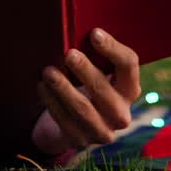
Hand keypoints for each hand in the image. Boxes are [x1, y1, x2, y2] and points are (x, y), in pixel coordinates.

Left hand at [31, 28, 140, 153]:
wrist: (73, 123)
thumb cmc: (85, 86)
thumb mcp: (96, 72)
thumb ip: (94, 56)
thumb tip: (74, 29)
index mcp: (130, 89)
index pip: (129, 65)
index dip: (113, 49)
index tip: (94, 33)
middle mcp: (122, 113)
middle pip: (105, 89)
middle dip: (85, 71)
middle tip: (68, 53)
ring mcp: (102, 131)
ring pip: (83, 108)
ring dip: (63, 88)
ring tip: (47, 71)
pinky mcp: (81, 141)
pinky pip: (65, 120)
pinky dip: (51, 102)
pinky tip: (41, 87)